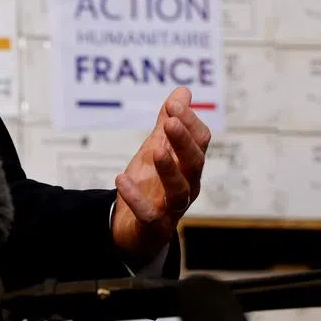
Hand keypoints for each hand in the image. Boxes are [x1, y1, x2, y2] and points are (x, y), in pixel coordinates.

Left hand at [112, 87, 210, 268]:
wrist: (134, 229)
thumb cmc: (151, 185)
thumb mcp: (157, 148)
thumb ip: (168, 122)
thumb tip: (183, 91)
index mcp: (189, 165)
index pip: (200, 141)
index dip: (189, 121)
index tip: (174, 103)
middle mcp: (187, 186)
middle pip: (194, 163)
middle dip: (183, 141)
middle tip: (170, 121)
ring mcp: (172, 208)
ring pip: (180, 190)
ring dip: (169, 170)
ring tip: (155, 151)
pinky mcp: (154, 227)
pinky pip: (150, 215)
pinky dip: (136, 198)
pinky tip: (120, 179)